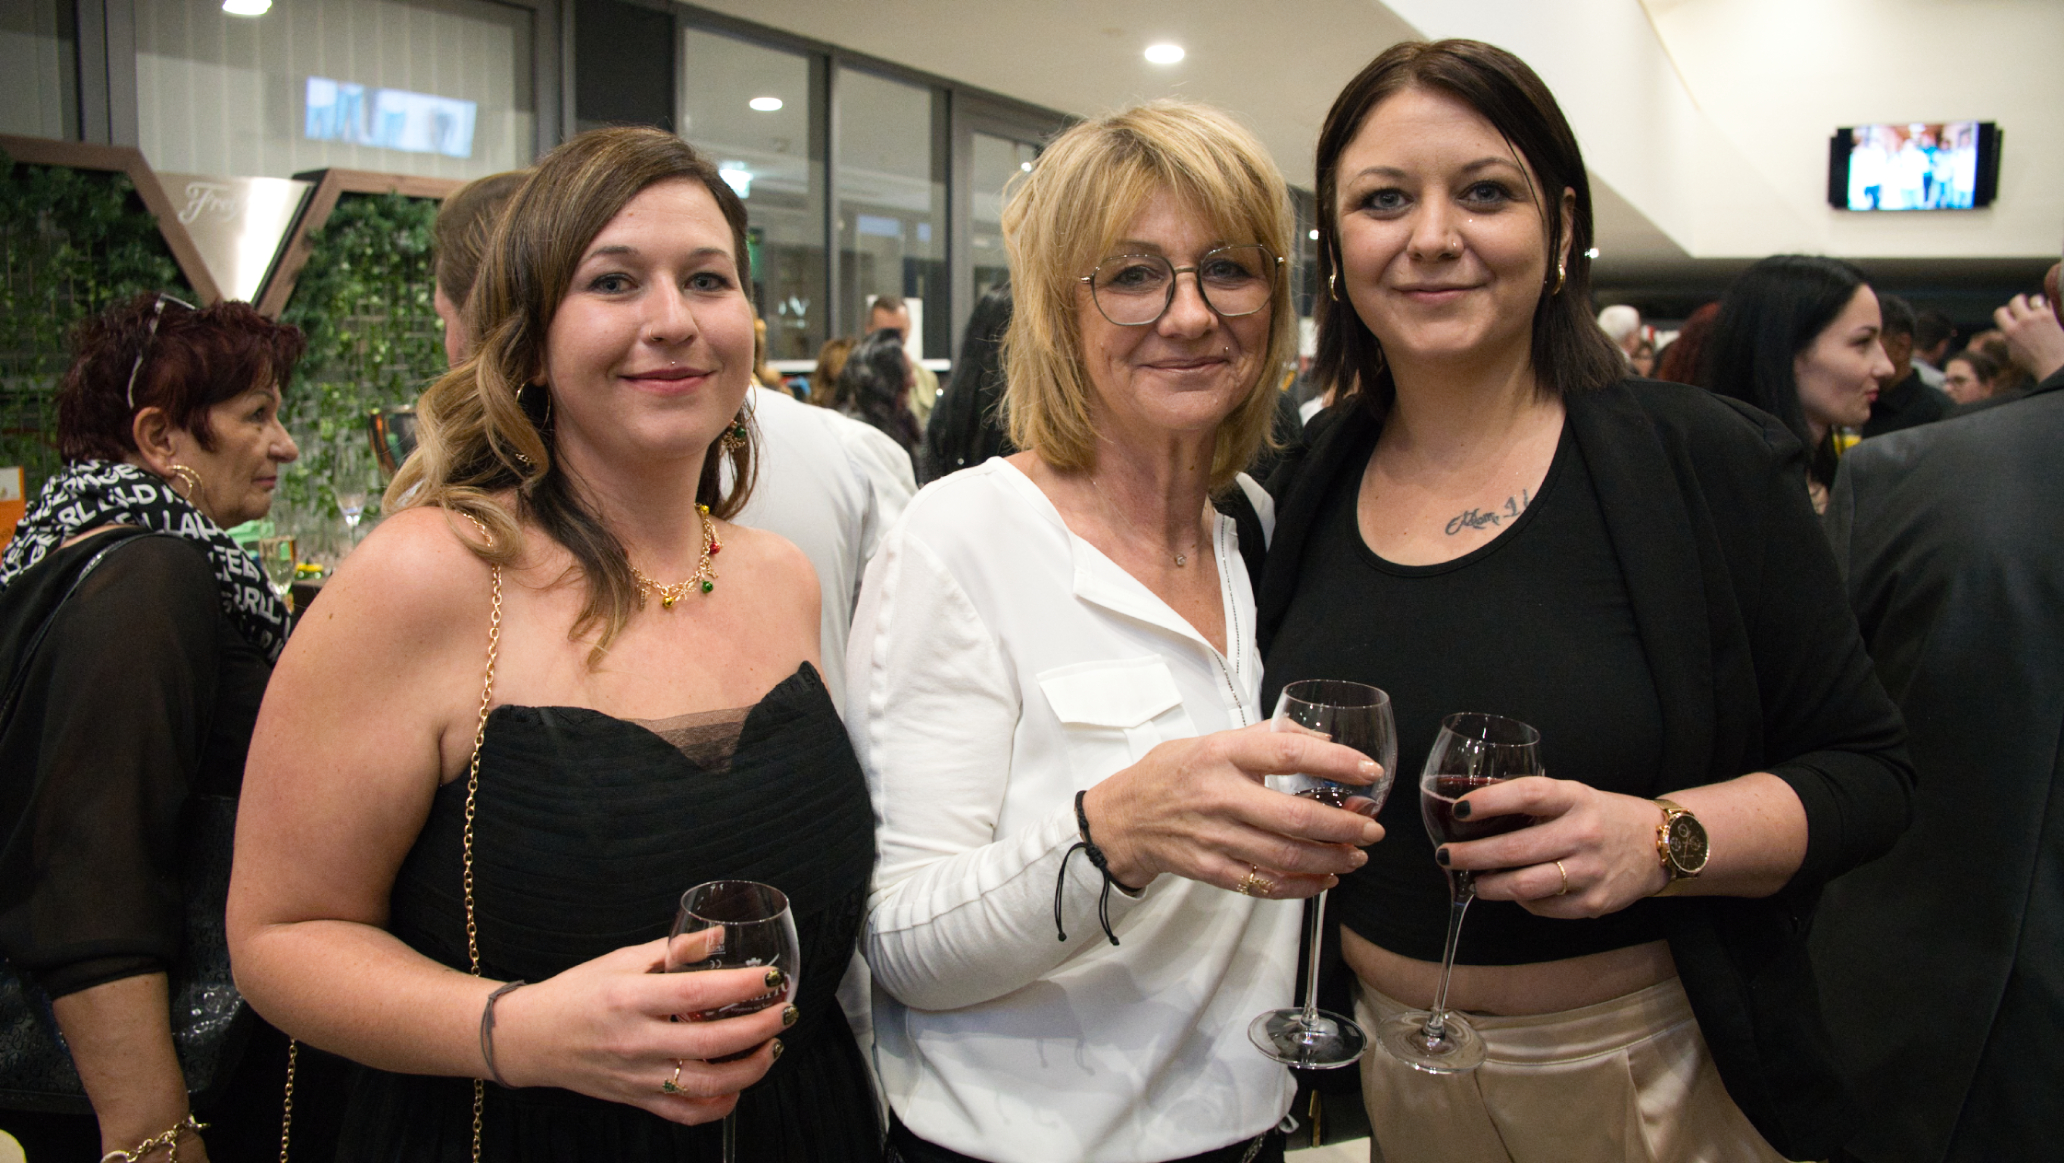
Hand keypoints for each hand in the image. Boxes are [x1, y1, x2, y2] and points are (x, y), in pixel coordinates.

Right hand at [492, 937, 791, 1122]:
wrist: (531, 1038)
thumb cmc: (577, 993)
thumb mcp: (622, 959)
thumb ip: (674, 950)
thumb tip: (719, 936)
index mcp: (631, 998)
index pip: (698, 993)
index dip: (742, 987)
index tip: (773, 978)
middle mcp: (636, 1041)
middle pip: (712, 1042)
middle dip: (761, 1028)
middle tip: (785, 1012)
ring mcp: (637, 1076)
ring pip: (707, 1084)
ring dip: (751, 1068)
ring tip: (772, 1046)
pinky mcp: (637, 1098)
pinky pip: (687, 1113)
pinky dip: (720, 1104)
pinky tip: (737, 1083)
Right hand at [1082, 721, 1385, 899]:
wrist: (1121, 820)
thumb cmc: (1169, 775)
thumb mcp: (1210, 741)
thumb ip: (1262, 737)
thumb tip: (1317, 735)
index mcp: (1222, 754)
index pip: (1288, 753)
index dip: (1335, 761)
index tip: (1368, 770)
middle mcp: (1220, 796)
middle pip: (1296, 817)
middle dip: (1345, 826)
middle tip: (1372, 827)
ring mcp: (1216, 837)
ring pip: (1287, 856)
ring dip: (1332, 859)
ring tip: (1357, 855)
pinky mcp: (1212, 869)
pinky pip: (1266, 883)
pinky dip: (1302, 885)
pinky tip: (1324, 879)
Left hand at [1434, 777, 1666, 918]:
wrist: (1658, 846)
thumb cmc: (1602, 817)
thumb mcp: (1574, 796)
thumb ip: (1534, 802)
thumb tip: (1473, 812)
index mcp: (1576, 799)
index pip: (1529, 795)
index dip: (1490, 801)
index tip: (1460, 809)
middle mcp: (1584, 834)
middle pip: (1516, 849)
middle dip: (1472, 855)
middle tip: (1446, 855)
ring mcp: (1591, 871)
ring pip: (1525, 886)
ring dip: (1489, 886)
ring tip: (1475, 880)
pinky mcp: (1593, 903)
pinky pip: (1543, 907)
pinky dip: (1521, 901)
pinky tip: (1512, 892)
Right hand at [1995, 293, 2063, 381]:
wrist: (2057, 366)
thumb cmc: (2036, 364)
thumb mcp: (2014, 354)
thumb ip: (2010, 339)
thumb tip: (2008, 329)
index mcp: (2011, 332)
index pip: (2000, 312)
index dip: (2005, 313)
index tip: (2011, 314)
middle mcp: (2024, 322)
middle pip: (2016, 300)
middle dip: (2020, 302)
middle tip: (2024, 305)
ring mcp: (2040, 317)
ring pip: (2035, 299)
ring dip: (2037, 303)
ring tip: (2041, 309)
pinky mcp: (2055, 315)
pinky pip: (2051, 302)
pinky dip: (2051, 306)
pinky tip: (2052, 313)